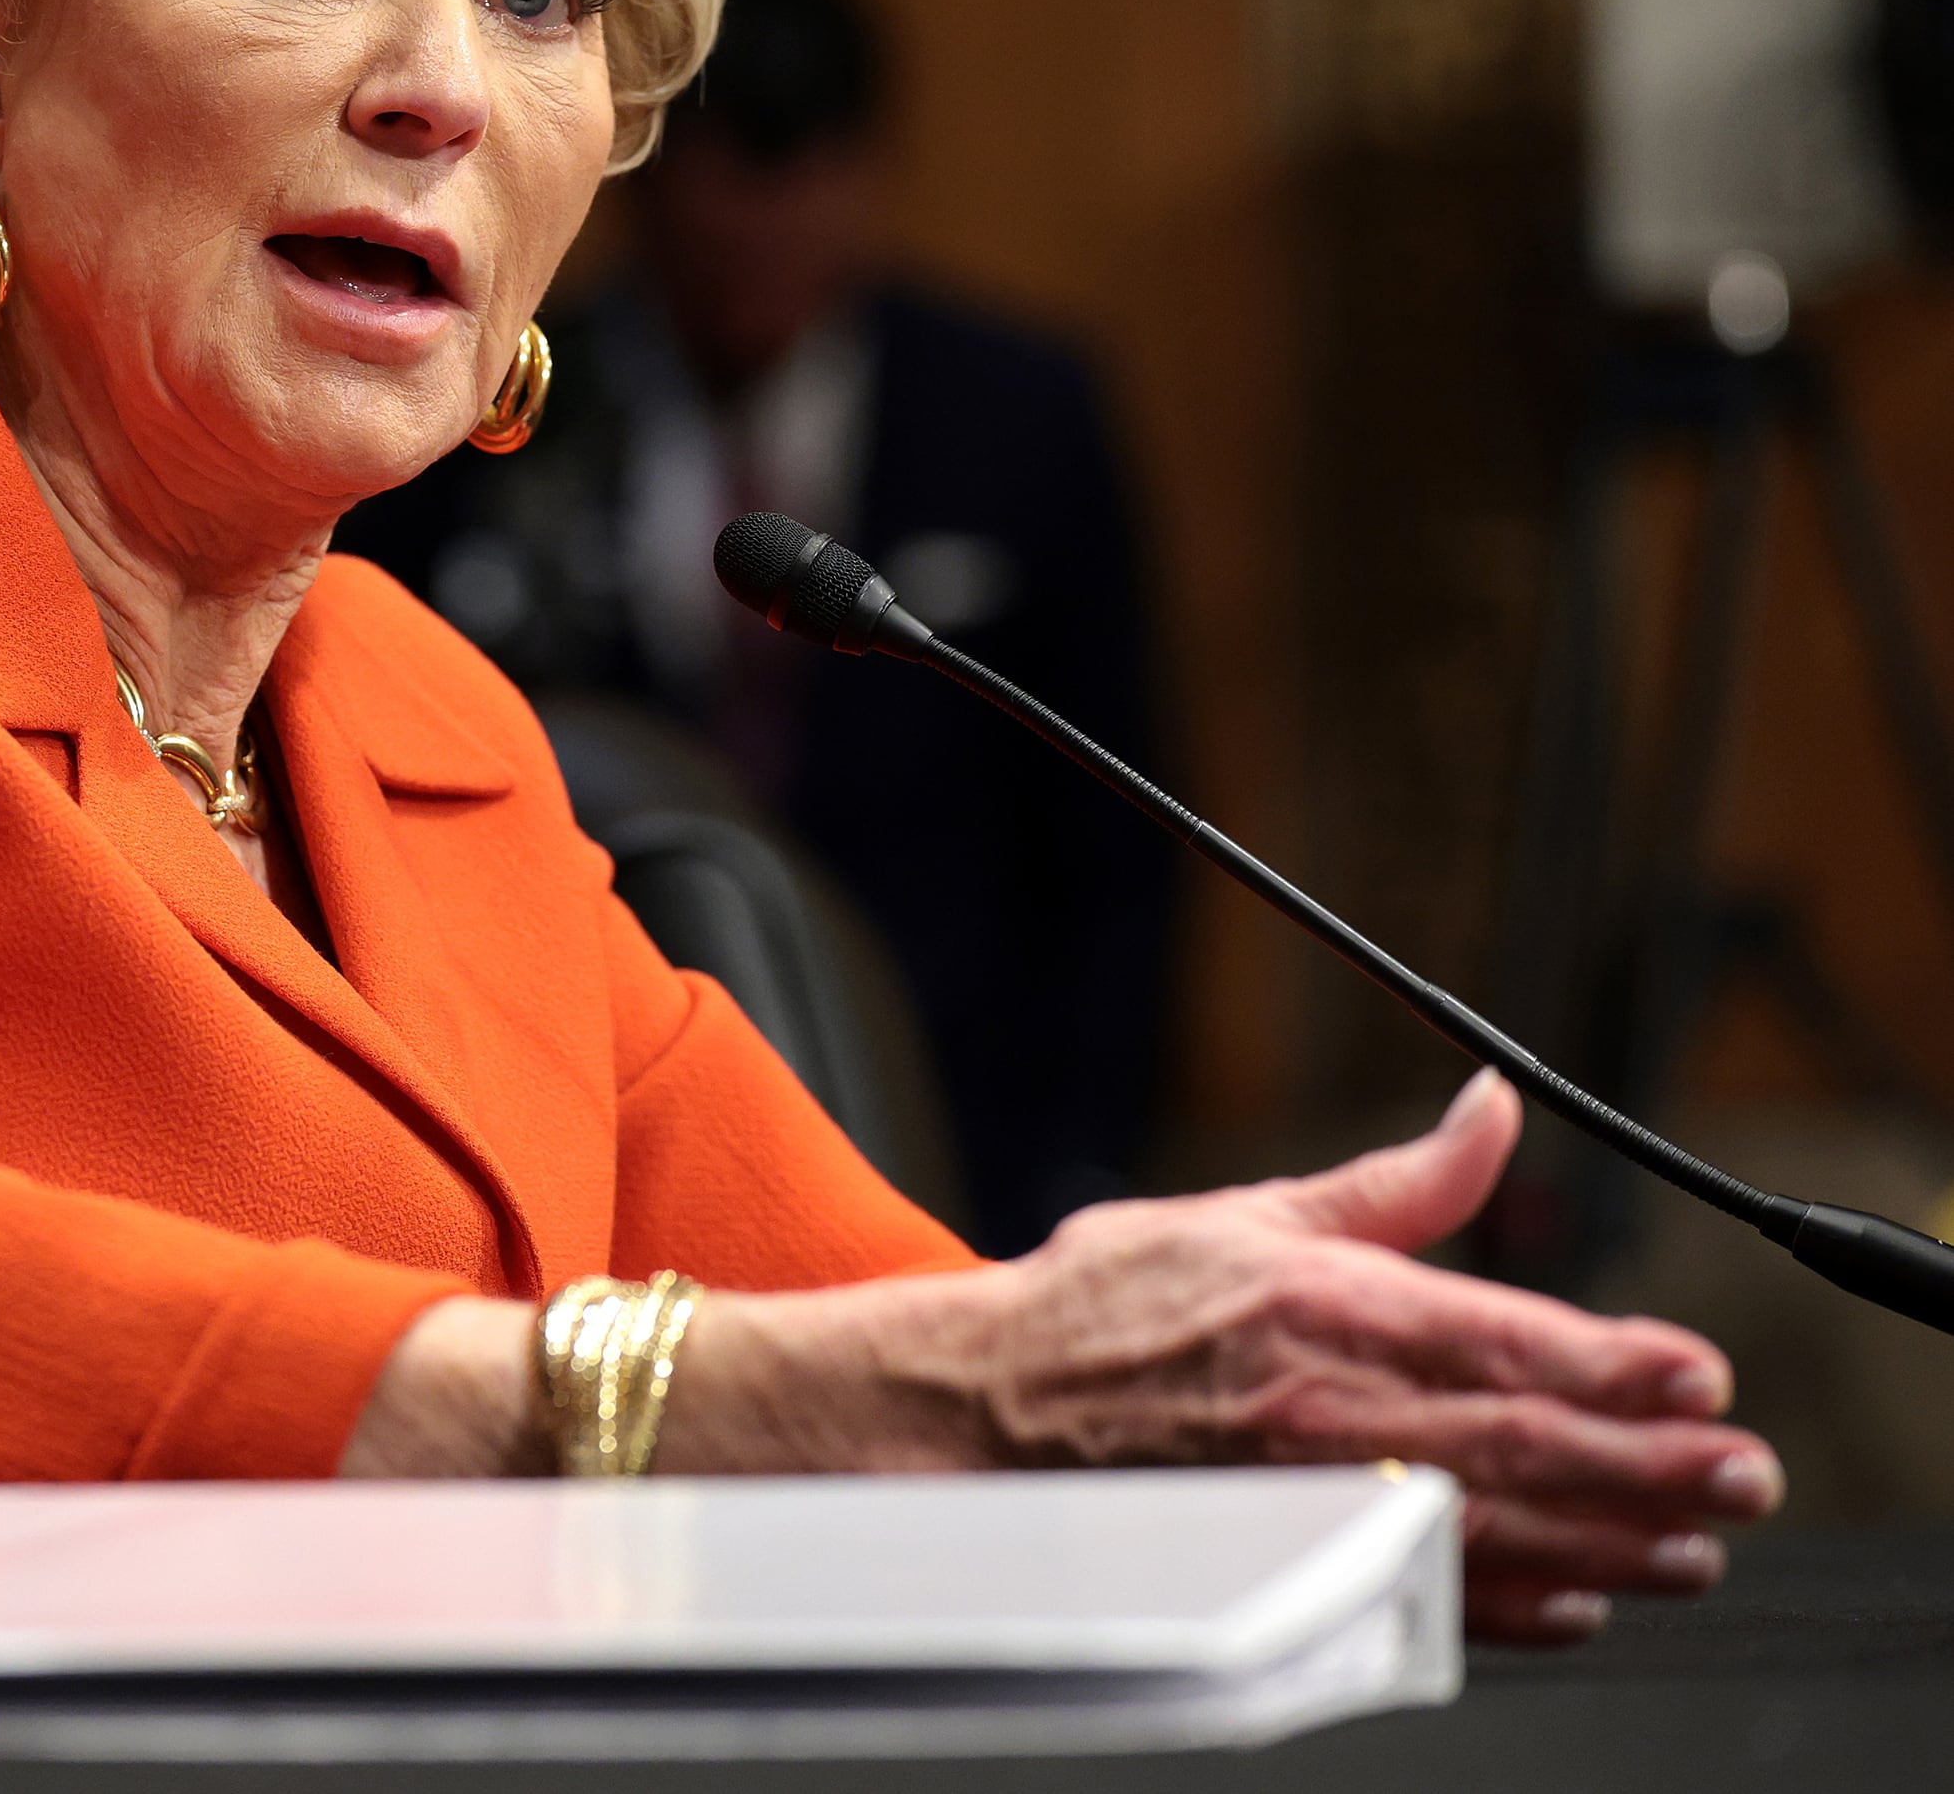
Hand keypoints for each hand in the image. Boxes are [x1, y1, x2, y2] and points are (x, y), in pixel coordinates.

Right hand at [712, 1071, 1779, 1643]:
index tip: (1698, 1373)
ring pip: (1493, 1529)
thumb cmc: (1101, 1309)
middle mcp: (1323, 1406)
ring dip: (1608, 1543)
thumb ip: (1394, 1183)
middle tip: (1737, 1473)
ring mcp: (1308, 1496)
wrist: (978, 1408)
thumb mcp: (1248, 1213)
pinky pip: (1422, 1593)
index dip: (1616, 1362)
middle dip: (1649, 1465)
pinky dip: (1511, 1606)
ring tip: (1689, 1547)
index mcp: (1319, 1305)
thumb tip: (1491, 1109)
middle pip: (1523, 1443)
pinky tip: (1576, 1599)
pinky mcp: (1287, 1558)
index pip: (1502, 1337)